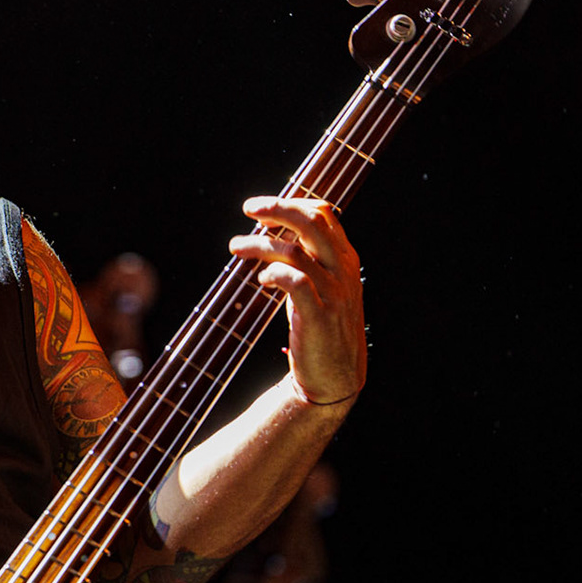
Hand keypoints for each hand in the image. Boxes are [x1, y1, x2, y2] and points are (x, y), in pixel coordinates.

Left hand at [231, 196, 365, 405]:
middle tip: (248, 209)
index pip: (324, 214)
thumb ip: (307, 259)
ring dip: (261, 244)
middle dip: (278, 208)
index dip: (291, 203)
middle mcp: (343, 270)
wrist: (336, 379)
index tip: (262, 209)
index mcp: (345, 259)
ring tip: (236, 247)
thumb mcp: (322, 287)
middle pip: (313, 222)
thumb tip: (272, 232)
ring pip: (296, 251)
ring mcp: (334, 293)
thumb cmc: (321, 329)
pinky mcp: (319, 316)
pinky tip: (261, 280)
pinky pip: (296, 282)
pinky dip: (275, 274)